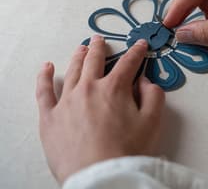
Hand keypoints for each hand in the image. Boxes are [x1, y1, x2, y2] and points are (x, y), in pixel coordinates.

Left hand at [36, 36, 164, 184]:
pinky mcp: (50, 117)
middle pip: (95, 60)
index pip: (128, 63)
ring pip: (73, 70)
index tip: (140, 45)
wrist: (99, 178)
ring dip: (78, 57)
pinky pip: (44, 91)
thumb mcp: (152, 122)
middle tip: (99, 40)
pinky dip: (44, 77)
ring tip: (81, 48)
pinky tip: (47, 67)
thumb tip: (145, 82)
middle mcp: (89, 88)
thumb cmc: (126, 153)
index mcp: (114, 88)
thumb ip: (154, 96)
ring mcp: (67, 101)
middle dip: (99, 48)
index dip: (136, 52)